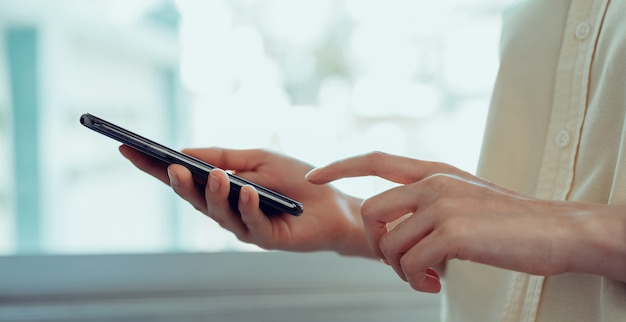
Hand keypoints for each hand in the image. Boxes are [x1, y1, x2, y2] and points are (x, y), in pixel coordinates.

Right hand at [119, 145, 371, 256]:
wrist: (333, 203)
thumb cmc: (296, 180)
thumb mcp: (258, 158)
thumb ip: (224, 156)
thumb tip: (183, 150)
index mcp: (222, 189)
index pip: (183, 177)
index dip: (154, 166)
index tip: (127, 148)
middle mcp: (227, 210)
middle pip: (194, 198)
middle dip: (179, 182)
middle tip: (168, 166)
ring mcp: (244, 226)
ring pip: (218, 213)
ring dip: (214, 193)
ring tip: (213, 175)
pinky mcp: (266, 238)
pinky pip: (252, 223)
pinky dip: (248, 206)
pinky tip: (247, 191)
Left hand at [306, 152, 585, 292]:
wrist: (557, 229)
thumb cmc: (510, 221)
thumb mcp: (465, 198)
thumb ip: (429, 203)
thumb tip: (398, 228)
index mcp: (435, 172)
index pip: (375, 160)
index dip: (341, 166)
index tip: (314, 176)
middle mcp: (434, 183)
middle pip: (371, 212)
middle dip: (376, 245)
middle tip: (399, 263)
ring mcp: (443, 205)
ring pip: (390, 244)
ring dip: (399, 269)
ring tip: (422, 277)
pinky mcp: (454, 232)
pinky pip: (411, 261)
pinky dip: (414, 279)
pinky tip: (433, 283)